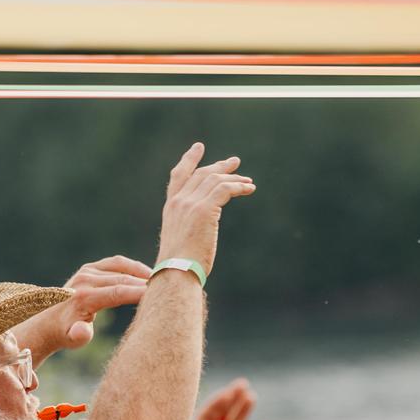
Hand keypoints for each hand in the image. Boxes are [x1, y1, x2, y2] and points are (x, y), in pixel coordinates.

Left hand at [16, 256, 152, 358]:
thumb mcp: (72, 339)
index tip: (161, 295)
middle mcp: (85, 279)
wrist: (50, 322)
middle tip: (171, 286)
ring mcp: (87, 271)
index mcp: (84, 296)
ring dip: (142, 273)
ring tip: (163, 280)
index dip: (139, 292)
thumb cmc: (66, 334)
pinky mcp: (91, 267)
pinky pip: (117, 263)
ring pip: (122, 268)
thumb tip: (83, 331)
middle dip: (146, 282)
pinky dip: (133, 267)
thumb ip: (79, 335)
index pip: (117, 292)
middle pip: (122, 279)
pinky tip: (148, 275)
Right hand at [155, 143, 255, 276]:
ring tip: (248, 182)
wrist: (176, 272)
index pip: (179, 176)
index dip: (189, 160)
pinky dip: (239, 187)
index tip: (198, 147)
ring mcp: (190, 204)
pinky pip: (225, 189)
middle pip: (201, 174)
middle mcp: (178, 202)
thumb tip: (201, 232)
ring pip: (215, 180)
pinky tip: (249, 189)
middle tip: (235, 162)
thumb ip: (189, 228)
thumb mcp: (181, 241)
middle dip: (220, 166)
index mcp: (171, 208)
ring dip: (234, 178)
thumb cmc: (179, 266)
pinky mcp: (204, 209)